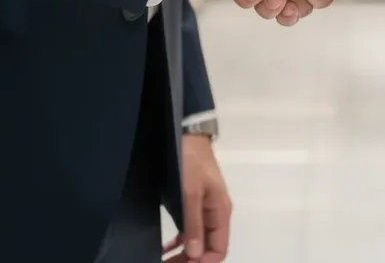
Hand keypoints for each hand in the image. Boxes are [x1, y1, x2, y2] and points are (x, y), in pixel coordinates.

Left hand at [163, 135, 230, 262]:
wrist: (186, 134)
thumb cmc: (190, 162)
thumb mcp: (190, 192)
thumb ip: (192, 223)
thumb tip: (195, 254)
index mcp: (220, 212)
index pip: (219, 250)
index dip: (203, 262)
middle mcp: (216, 214)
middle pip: (208, 248)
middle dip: (190, 259)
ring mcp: (205, 209)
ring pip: (198, 240)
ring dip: (184, 253)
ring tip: (164, 259)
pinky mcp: (194, 202)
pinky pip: (190, 229)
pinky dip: (180, 240)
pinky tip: (166, 246)